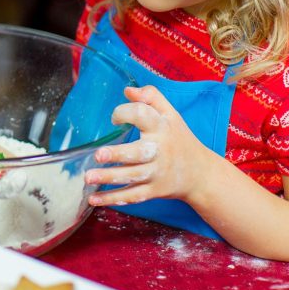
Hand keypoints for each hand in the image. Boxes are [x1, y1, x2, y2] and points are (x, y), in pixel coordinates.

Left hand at [84, 85, 217, 206]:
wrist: (201, 174)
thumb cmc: (179, 139)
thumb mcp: (171, 115)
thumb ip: (151, 97)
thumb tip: (128, 90)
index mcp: (162, 128)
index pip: (142, 115)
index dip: (125, 112)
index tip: (114, 118)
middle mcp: (159, 151)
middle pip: (138, 152)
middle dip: (118, 154)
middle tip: (98, 155)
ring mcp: (157, 174)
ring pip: (132, 177)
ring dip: (109, 178)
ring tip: (88, 177)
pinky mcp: (154, 191)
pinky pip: (132, 196)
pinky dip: (112, 199)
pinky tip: (93, 199)